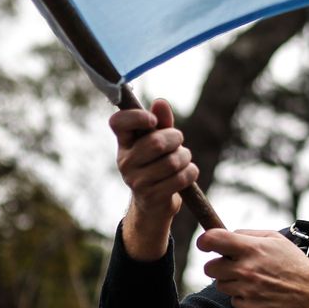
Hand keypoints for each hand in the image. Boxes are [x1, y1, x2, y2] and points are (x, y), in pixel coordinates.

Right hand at [109, 99, 198, 258]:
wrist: (154, 204)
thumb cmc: (157, 164)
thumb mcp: (159, 141)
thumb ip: (161, 122)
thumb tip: (160, 103)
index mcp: (124, 143)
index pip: (118, 122)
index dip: (136, 117)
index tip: (153, 121)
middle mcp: (125, 162)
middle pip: (157, 142)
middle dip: (176, 138)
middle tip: (179, 142)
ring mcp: (136, 181)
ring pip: (172, 161)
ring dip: (185, 157)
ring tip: (183, 159)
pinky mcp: (151, 197)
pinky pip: (180, 178)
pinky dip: (191, 172)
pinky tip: (187, 173)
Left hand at [197, 229, 308, 307]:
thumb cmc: (294, 264)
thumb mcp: (276, 239)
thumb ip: (249, 234)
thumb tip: (227, 234)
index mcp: (252, 249)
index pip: (214, 240)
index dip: (204, 241)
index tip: (204, 244)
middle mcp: (246, 270)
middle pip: (209, 267)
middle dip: (218, 266)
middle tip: (232, 266)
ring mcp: (247, 290)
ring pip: (220, 285)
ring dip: (231, 282)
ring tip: (252, 280)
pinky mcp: (249, 307)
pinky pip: (234, 301)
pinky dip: (243, 297)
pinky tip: (259, 292)